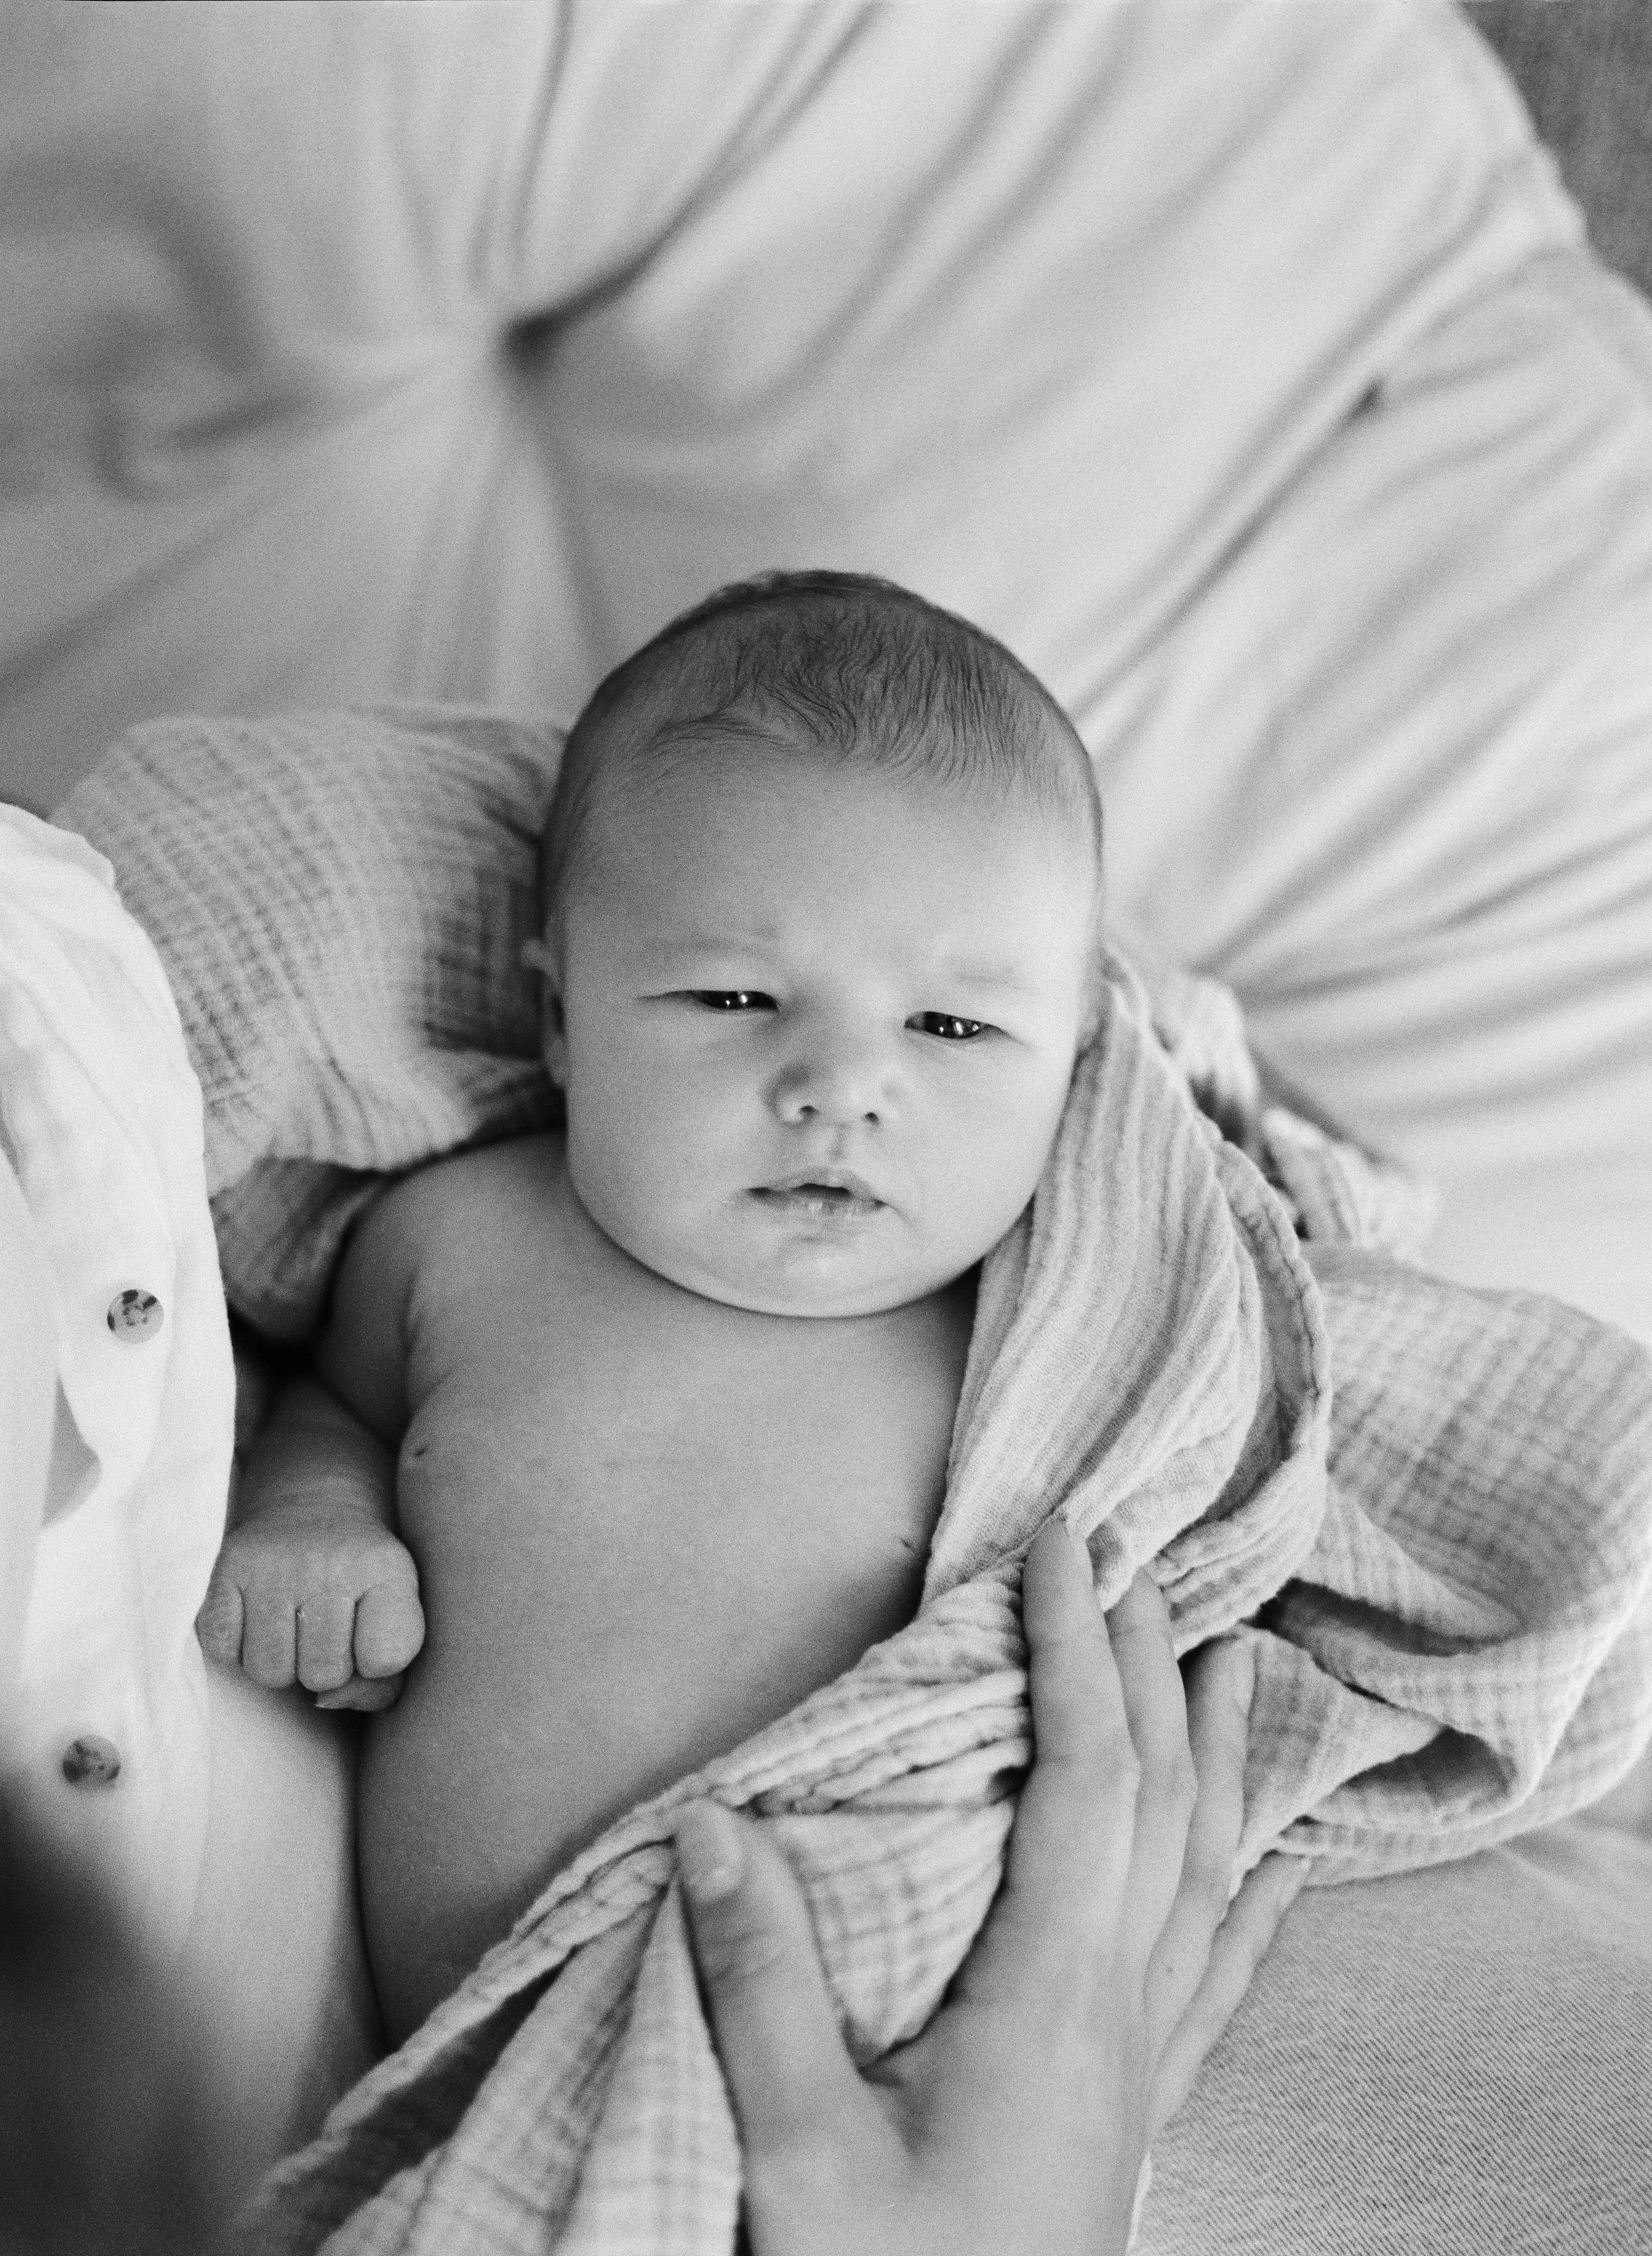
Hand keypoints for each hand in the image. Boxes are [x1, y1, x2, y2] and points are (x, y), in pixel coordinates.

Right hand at [195, 1498, 424, 1711]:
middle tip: (324, 1633)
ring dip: (279, 1664)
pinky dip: (237, 1650)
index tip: (369, 1636)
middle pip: (322, 1674)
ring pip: (268, 1672)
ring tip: (292, 1630)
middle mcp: (330, 1563)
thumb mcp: (397, 1620)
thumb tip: (323, 1701)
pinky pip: (223, 1650)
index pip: (386, 1658)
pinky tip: (258, 1622)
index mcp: (386, 1569)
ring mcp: (274, 1564)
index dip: (374, 1665)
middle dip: (323, 1669)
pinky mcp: (228, 1566)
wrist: (317, 1506)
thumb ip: (381, 1681)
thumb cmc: (361, 1582)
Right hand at [675, 1519, 1304, 2255]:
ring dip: (1220, 1754)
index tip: (1064, 1544)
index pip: (1086, 1774)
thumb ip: (761, 1983)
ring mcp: (1140, 2063)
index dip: (1080, 1648)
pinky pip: (1220, 1975)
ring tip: (1230, 1662)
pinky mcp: (1134, 2110)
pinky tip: (1275, 1868)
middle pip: (1164, 1797)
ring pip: (1211, 1870)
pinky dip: (1252, 1896)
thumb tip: (716, 1820)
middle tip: (1131, 1558)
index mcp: (1048, 1995)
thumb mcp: (800, 2153)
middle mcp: (1119, 2011)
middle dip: (1149, 1665)